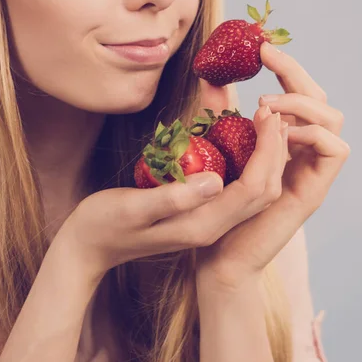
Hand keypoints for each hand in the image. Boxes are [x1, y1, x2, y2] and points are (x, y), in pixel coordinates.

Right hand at [59, 79, 305, 283]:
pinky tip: (241, 140)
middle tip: (273, 113)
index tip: (268, 115)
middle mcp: (213, 227)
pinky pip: (237, 188)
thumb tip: (216, 180)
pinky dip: (248, 163)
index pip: (252, 187)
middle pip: (262, 190)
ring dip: (265, 157)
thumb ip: (174, 198)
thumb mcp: (133, 208)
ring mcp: (208, 223)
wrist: (88, 248)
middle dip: (274, 151)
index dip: (266, 151)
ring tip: (265, 123)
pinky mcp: (200, 215)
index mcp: (203, 226)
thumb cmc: (104, 224)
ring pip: (254, 191)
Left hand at [195, 42, 350, 290]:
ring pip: (333, 118)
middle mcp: (303, 151)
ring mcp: (311, 170)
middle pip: (321, 99)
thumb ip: (220, 113)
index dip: (286, 68)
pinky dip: (310, 132)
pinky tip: (278, 131)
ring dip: (301, 103)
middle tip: (266, 59)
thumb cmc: (217, 203)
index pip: (299, 93)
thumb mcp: (217, 147)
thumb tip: (211, 76)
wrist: (219, 254)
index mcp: (285, 139)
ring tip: (265, 105)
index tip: (261, 49)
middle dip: (296, 73)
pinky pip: (334, 149)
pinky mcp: (314, 191)